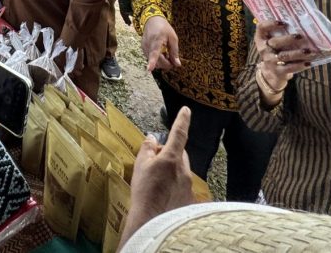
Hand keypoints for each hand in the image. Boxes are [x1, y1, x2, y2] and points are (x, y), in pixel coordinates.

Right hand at [122, 107, 194, 243]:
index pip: (179, 134)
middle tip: (153, 162)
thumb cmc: (144, 192)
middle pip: (179, 154)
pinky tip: (163, 195)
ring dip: (171, 171)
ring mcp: (189, 185)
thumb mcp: (140, 166)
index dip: (182, 120)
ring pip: (181, 170)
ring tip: (155, 182)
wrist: (152, 220)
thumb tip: (152, 140)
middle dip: (169, 153)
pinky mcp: (190, 199)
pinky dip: (174, 186)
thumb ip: (147, 149)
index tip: (186, 110)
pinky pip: (182, 186)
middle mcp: (184, 169)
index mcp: (171, 158)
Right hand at [141, 16, 179, 71]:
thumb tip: (177, 64)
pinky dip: (157, 59)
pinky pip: (150, 58)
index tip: (149, 69)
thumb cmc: (164, 28)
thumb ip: (174, 52)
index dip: (152, 62)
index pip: (154, 53)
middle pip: (157, 61)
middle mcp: (148, 45)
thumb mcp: (173, 38)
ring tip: (167, 54)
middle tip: (173, 60)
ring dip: (162, 62)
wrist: (152, 21)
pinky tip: (161, 53)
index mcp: (156, 41)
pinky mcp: (143, 49)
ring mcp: (144, 47)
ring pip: (154, 61)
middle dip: (166, 64)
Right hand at [254, 21, 319, 90]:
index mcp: (261, 39)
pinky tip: (308, 63)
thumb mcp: (273, 43)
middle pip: (275, 42)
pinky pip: (289, 68)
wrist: (271, 74)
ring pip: (284, 56)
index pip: (261, 28)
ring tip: (309, 51)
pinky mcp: (278, 71)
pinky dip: (299, 65)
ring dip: (297, 53)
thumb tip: (300, 24)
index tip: (283, 22)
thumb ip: (280, 34)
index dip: (270, 24)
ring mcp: (270, 61)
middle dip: (288, 39)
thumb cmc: (276, 52)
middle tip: (300, 36)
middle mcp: (264, 49)